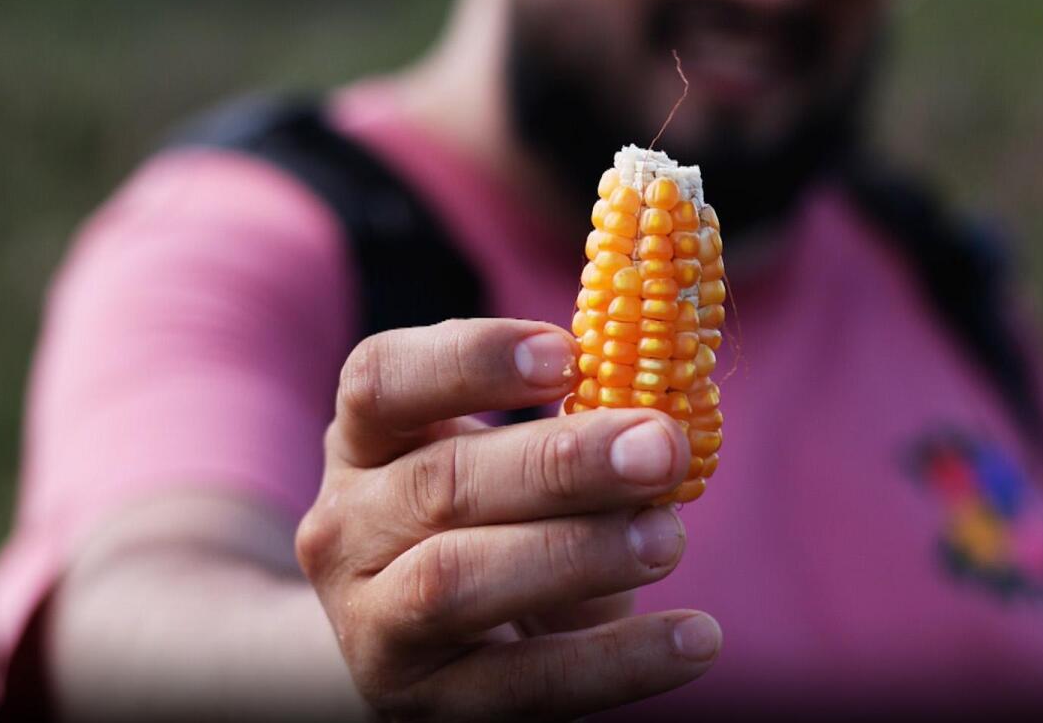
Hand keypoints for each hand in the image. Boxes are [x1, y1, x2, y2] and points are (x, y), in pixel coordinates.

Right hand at [296, 319, 720, 719]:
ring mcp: (372, 624)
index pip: (382, 380)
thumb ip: (567, 436)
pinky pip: (523, 685)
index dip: (470, 360)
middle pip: (439, 484)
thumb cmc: (480, 530)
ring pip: (457, 583)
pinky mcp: (426, 706)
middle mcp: (346, 528)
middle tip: (660, 446)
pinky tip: (696, 638)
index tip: (567, 354)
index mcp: (364, 442)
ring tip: (668, 538)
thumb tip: (667, 420)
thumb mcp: (498, 467)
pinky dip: (618, 662)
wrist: (414, 656)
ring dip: (576, 553)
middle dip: (559, 463)